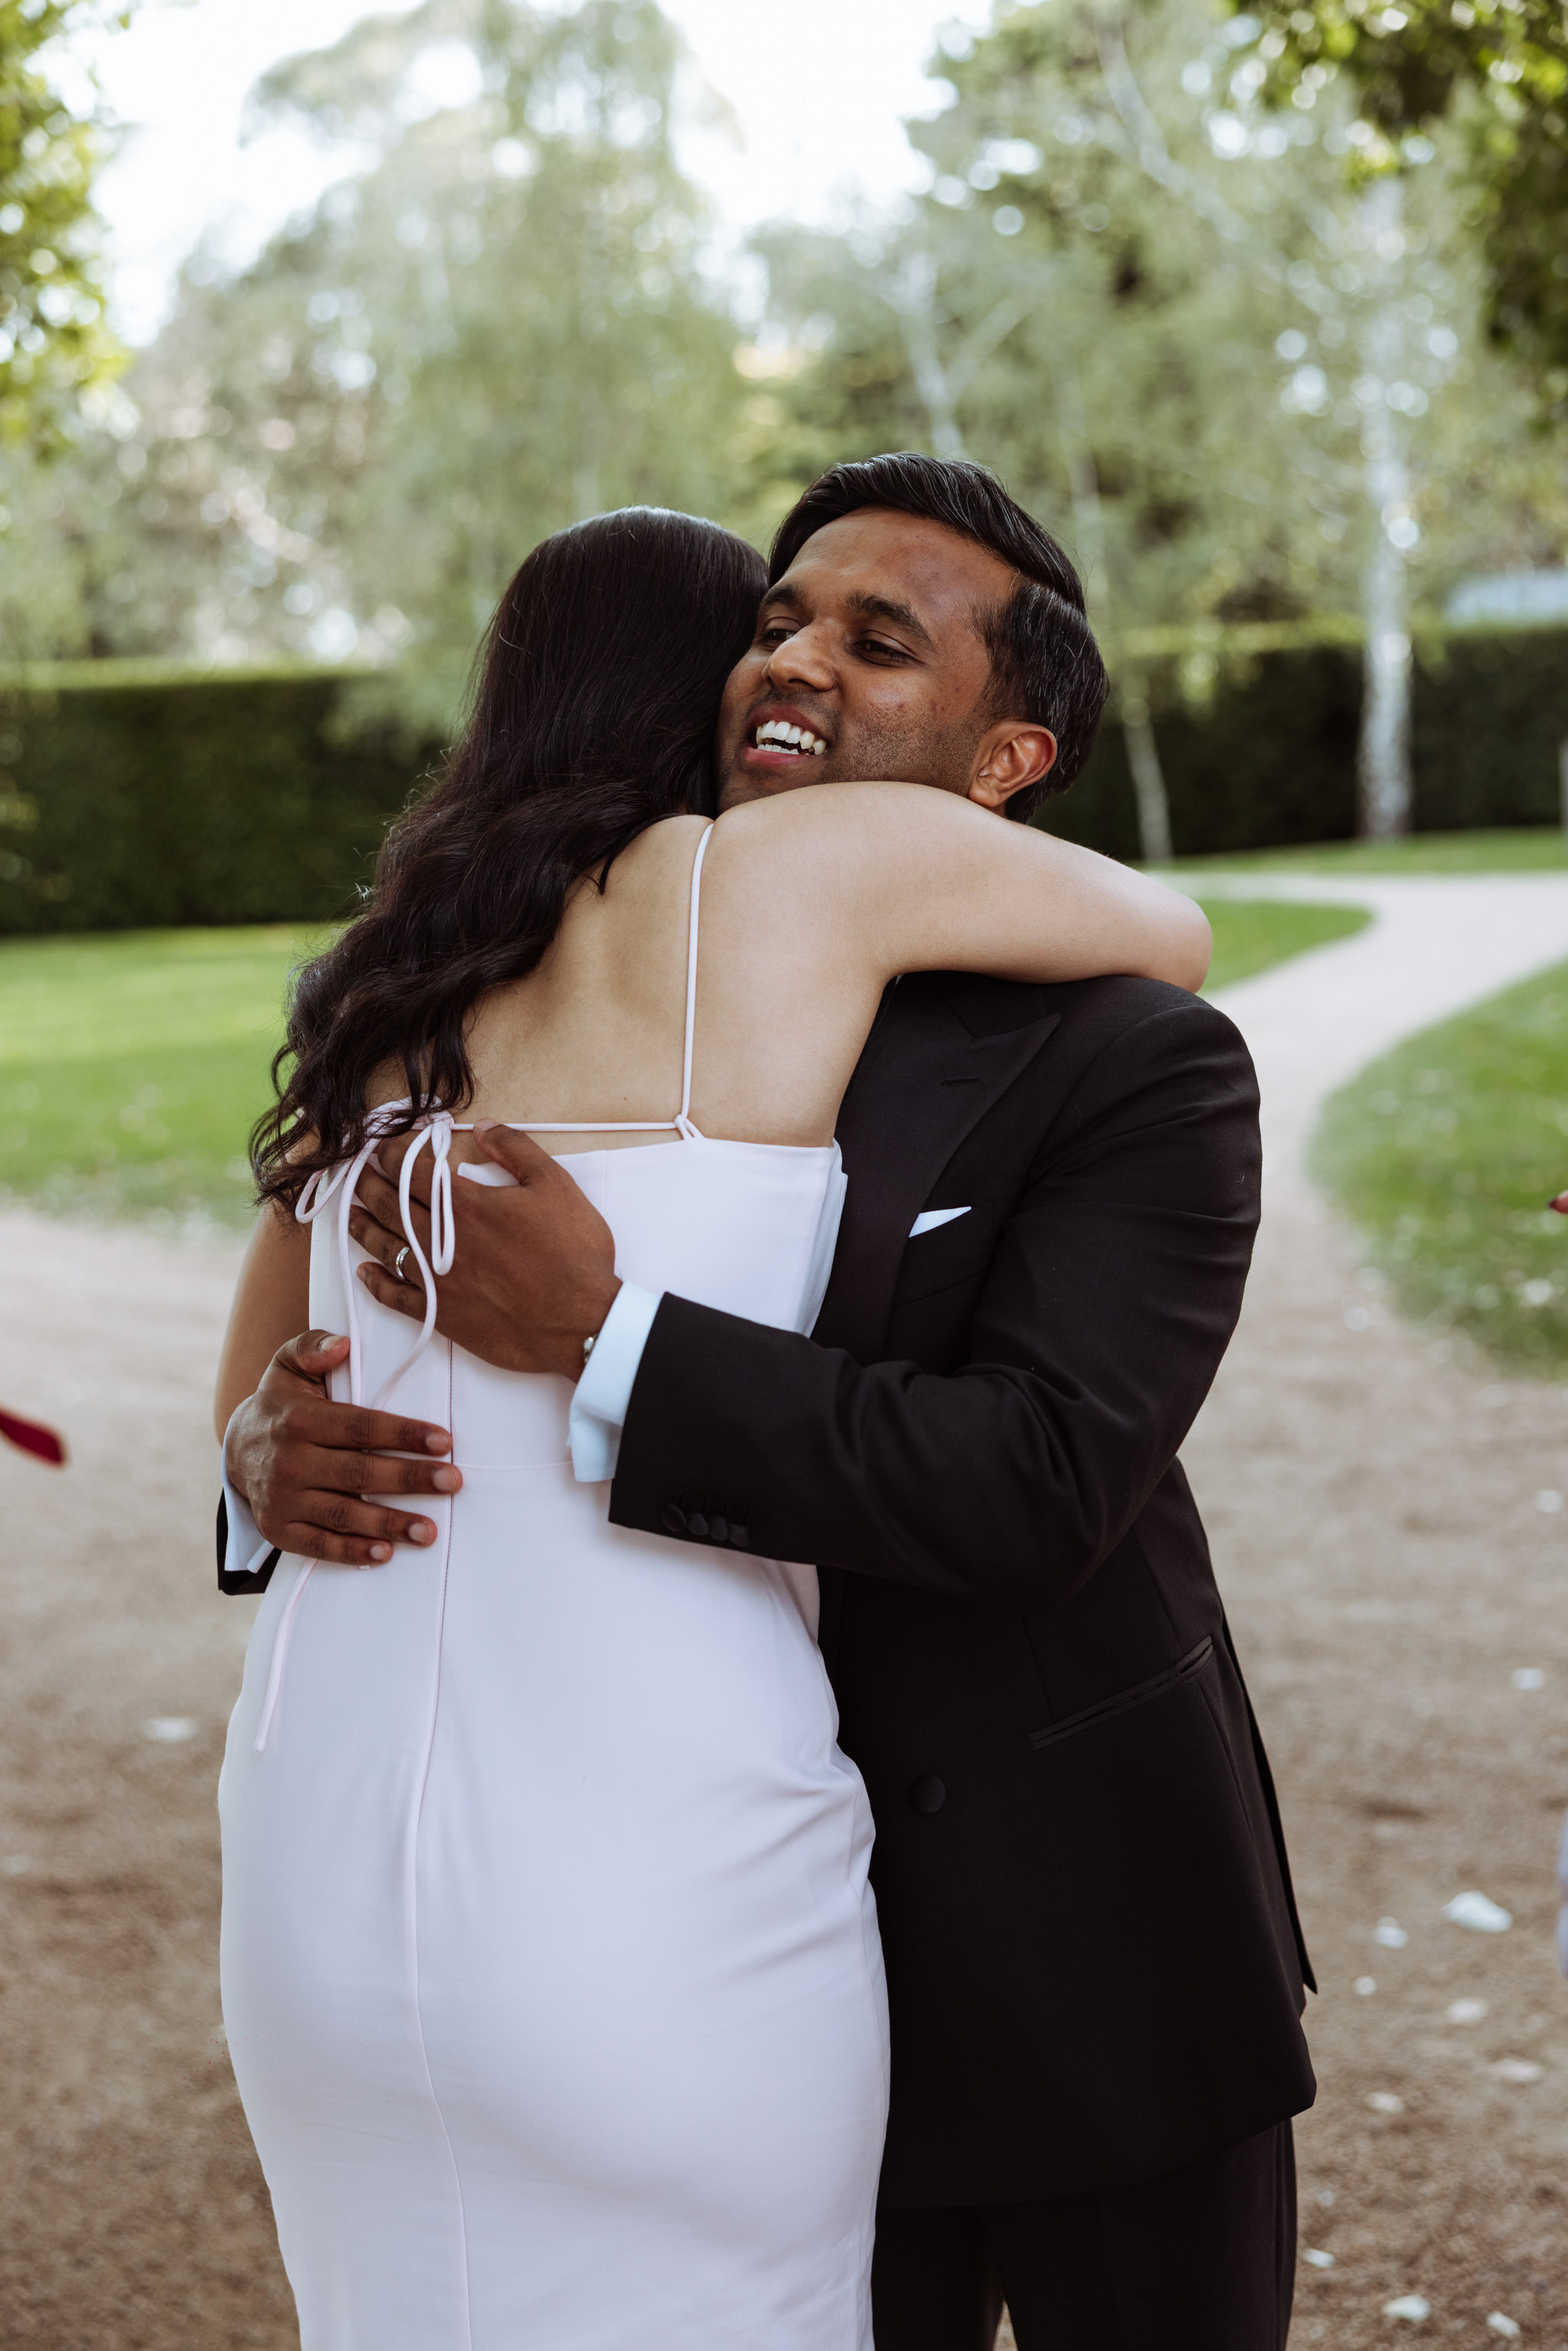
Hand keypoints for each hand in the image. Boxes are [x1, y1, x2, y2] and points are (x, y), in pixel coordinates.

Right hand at [225, 1330, 461, 1566]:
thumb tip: (342, 1345)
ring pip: (343, 1514)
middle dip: (409, 1478)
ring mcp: (282, 1499)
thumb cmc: (283, 1405)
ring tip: (428, 1531)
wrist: (237, 1449)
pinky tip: (385, 1554)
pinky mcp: (279, 1530)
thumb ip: (312, 1348)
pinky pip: (319, 1545)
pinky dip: (352, 1553)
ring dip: (388, 1524)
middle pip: (359, 1473)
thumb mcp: (289, 1366)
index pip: (360, 1428)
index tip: (444, 1441)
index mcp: (299, 1420)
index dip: (403, 1434)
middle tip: (453, 1482)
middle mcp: (289, 1461)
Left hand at [349, 1122, 620, 1380]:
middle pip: (391, 1206)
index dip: (392, 1155)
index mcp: (466, 1205)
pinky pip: (396, 1296)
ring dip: (364, 1227)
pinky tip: (365, 1272)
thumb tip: (483, 1127)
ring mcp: (438, 1279)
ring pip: (387, 1247)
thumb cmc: (572, 1254)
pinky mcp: (441, 1314)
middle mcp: (441, 1240)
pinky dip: (377, 1282)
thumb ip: (516, 1150)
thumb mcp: (555, 1185)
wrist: (579, 1322)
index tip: (380, 1146)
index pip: (414, 1172)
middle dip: (370, 1184)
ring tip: (351, 1213)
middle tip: (355, 1173)